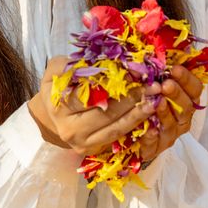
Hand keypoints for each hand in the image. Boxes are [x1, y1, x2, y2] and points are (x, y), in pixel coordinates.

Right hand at [28, 56, 159, 154]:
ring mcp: (82, 143)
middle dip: (133, 98)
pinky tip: (149, 112)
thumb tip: (104, 58)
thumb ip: (75, 63)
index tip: (134, 72)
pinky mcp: (93, 149)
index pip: (91, 94)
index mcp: (59, 106)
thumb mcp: (58, 68)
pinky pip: (118, 137)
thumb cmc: (59, 84)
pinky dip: (135, 124)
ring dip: (139, 113)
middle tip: (154, 85)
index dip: (114, 83)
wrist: (51, 113)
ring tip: (156, 99)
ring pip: (116, 128)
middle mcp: (69, 129)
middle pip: (107, 113)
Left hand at [138, 64, 203, 165]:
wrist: (131, 132)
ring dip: (165, 112)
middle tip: (166, 84)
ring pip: (173, 124)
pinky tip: (148, 129)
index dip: (187, 78)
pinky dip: (152, 137)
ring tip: (157, 102)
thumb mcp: (149, 82)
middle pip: (187, 106)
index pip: (195, 88)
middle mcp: (182, 118)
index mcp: (185, 99)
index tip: (174, 68)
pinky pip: (155, 144)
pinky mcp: (155, 149)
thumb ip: (151, 71)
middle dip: (177, 94)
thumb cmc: (145, 100)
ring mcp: (170, 134)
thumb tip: (142, 55)